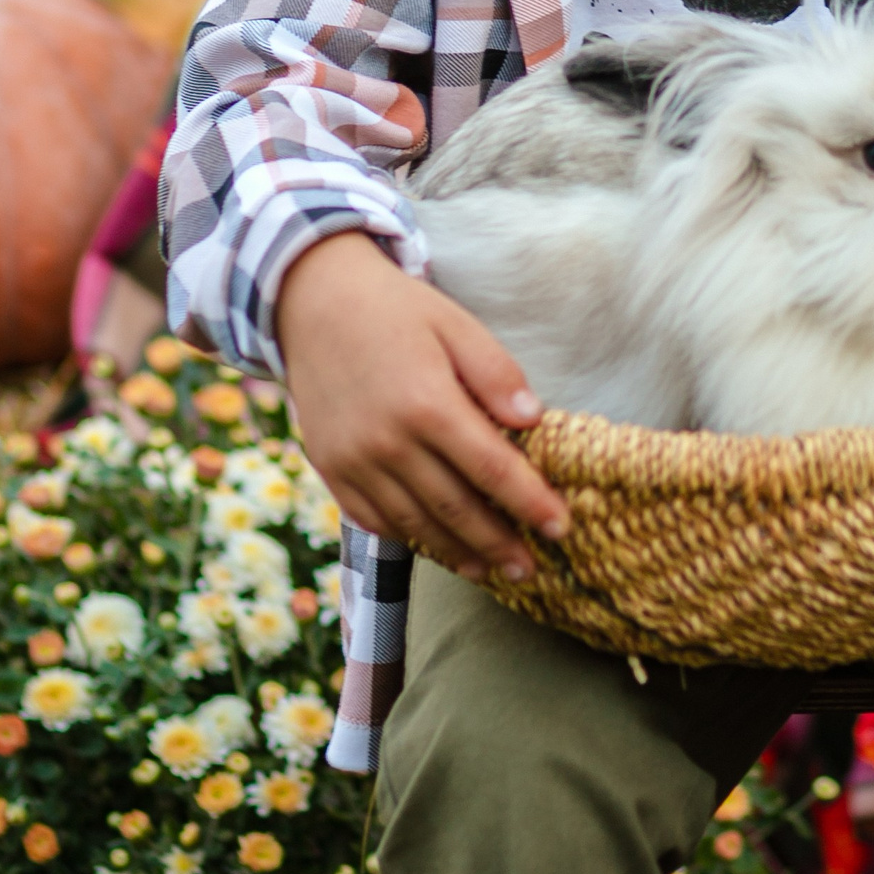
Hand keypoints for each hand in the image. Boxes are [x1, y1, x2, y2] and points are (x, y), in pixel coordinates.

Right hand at [276, 231, 569, 580]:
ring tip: (490, 572)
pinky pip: (373, 519)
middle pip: (456, 508)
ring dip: (457, 552)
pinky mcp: (330, 468)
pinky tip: (436, 546)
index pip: (493, 469)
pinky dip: (408, 538)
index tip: (561, 526)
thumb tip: (535, 420)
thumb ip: (496, 374)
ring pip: (415, 523)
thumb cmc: (396, 310)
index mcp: (428, 403)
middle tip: (531, 568)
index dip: (530, 503)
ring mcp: (354, 461)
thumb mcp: (456, 324)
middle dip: (499, 543)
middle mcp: (388, 442)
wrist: (313, 301)